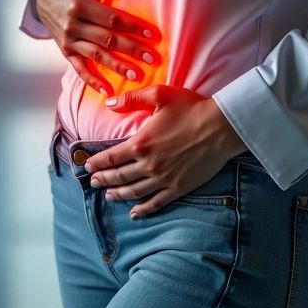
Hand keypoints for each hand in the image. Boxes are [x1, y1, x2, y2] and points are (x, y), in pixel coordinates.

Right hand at [35, 0, 163, 96]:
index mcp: (79, 6)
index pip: (111, 19)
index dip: (133, 27)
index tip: (153, 35)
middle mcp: (73, 26)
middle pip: (108, 40)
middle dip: (132, 50)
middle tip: (152, 58)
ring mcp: (69, 42)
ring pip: (97, 56)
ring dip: (117, 67)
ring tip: (137, 75)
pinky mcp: (66, 52)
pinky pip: (80, 69)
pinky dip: (93, 82)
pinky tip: (109, 91)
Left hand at [84, 85, 247, 218]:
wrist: (221, 127)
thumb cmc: (191, 108)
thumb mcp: (160, 95)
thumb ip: (132, 99)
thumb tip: (109, 103)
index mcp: (141, 143)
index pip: (111, 157)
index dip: (96, 163)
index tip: (86, 166)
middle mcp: (149, 165)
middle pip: (119, 177)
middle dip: (103, 179)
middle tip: (92, 182)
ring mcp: (164, 179)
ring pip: (134, 192)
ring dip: (118, 194)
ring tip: (108, 195)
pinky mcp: (179, 187)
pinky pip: (156, 202)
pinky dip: (143, 209)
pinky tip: (134, 213)